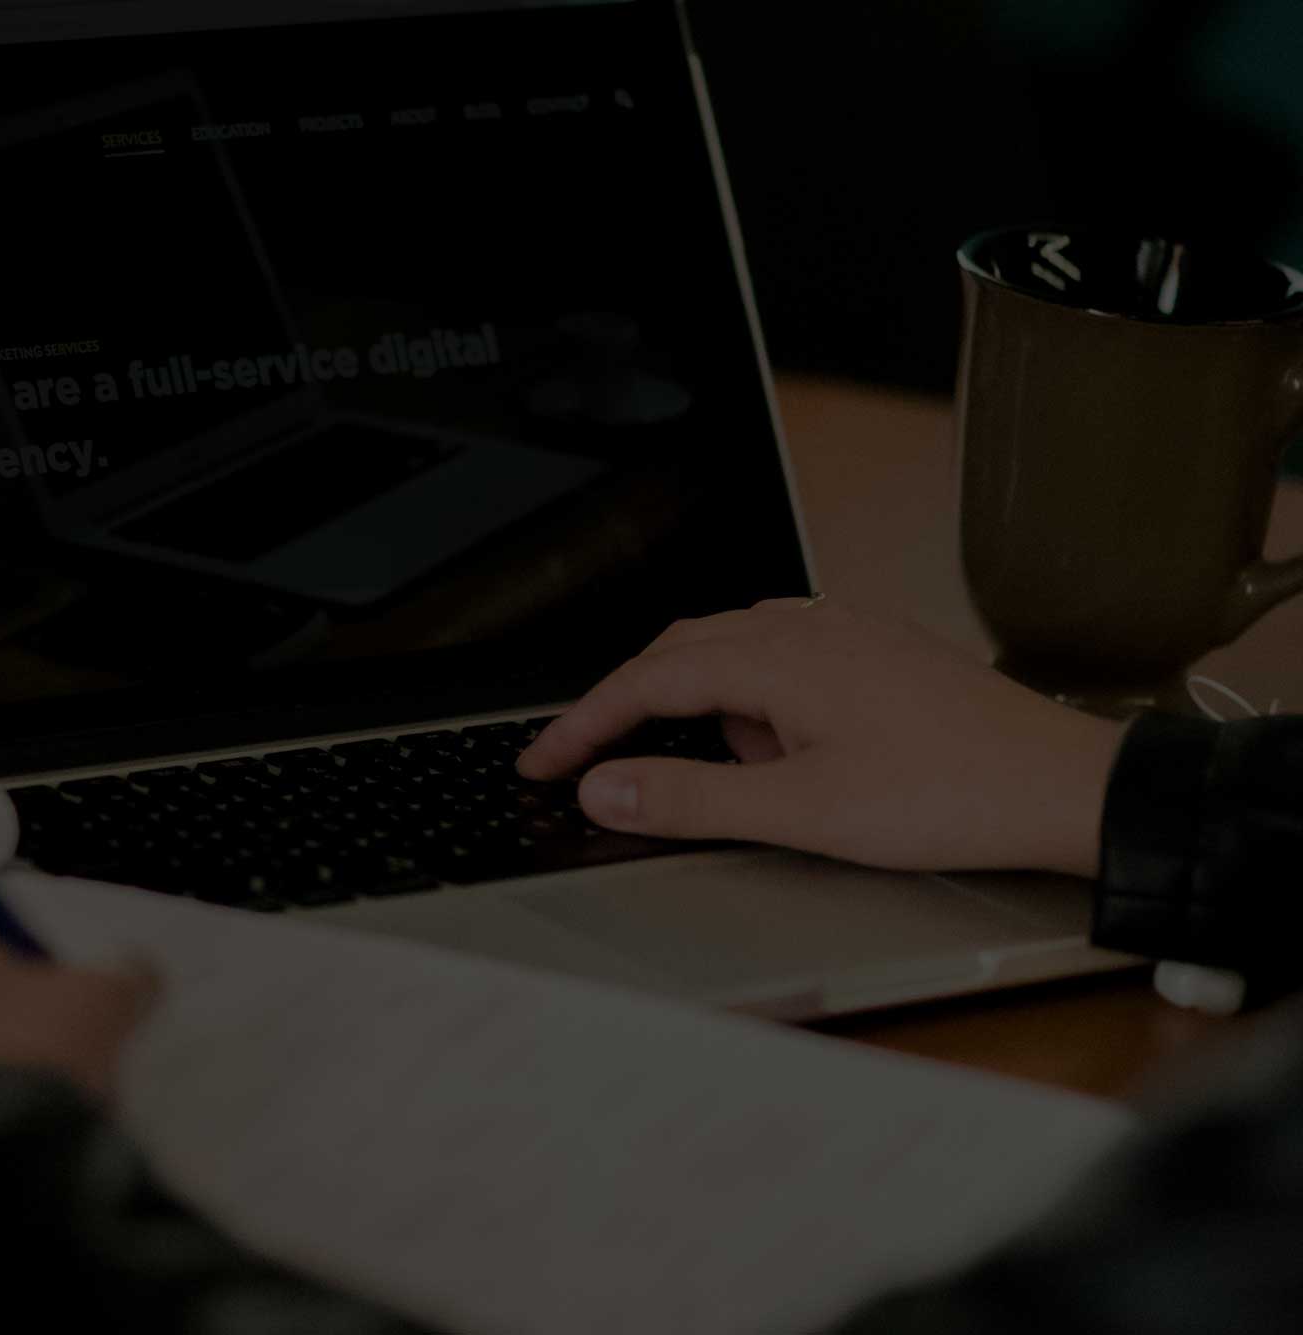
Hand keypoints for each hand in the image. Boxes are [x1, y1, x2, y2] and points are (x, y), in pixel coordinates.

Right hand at [517, 599, 1129, 877]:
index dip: (584, 723)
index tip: (542, 762)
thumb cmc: (952, 795)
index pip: (647, 680)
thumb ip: (693, 799)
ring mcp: (846, 634)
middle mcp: (808, 628)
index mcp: (780, 657)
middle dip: (624, 705)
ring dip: (690, 702)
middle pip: (679, 651)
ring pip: (730, 650)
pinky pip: (782, 658)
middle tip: (583, 757)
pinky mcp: (876, 653)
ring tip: (696, 769)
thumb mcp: (803, 811)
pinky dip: (748, 699)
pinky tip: (772, 745)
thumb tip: (605, 787)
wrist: (1063, 787)